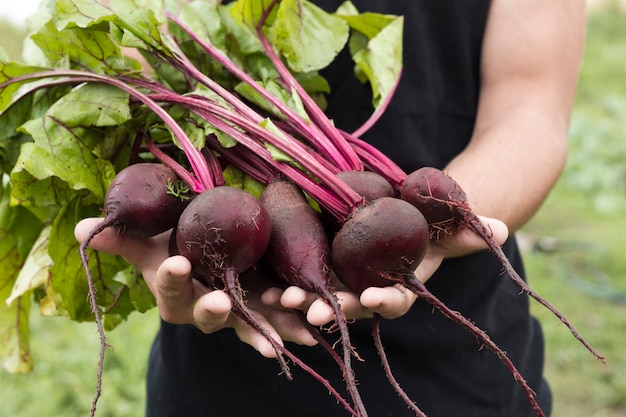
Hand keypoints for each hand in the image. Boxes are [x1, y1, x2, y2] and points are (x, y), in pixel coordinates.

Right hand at [74, 218, 316, 357]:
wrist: (206, 260)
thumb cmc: (176, 249)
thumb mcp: (151, 243)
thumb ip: (125, 238)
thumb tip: (84, 228)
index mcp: (174, 293)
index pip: (168, 287)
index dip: (170, 279)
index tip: (176, 264)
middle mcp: (203, 309)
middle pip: (206, 314)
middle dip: (212, 310)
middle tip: (219, 302)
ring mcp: (235, 314)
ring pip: (246, 325)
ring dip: (261, 330)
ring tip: (277, 340)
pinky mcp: (262, 311)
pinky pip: (277, 323)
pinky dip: (291, 328)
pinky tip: (310, 333)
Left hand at [263, 215, 507, 324]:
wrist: (406, 214)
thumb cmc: (429, 223)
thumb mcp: (449, 223)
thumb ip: (470, 230)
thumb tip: (503, 231)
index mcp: (399, 286)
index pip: (394, 300)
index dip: (384, 301)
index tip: (371, 299)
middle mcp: (369, 290)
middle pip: (350, 305)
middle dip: (333, 309)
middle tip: (311, 311)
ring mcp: (344, 280)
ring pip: (321, 296)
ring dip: (301, 302)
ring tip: (280, 300)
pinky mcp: (324, 266)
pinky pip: (302, 277)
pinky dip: (285, 283)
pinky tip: (264, 286)